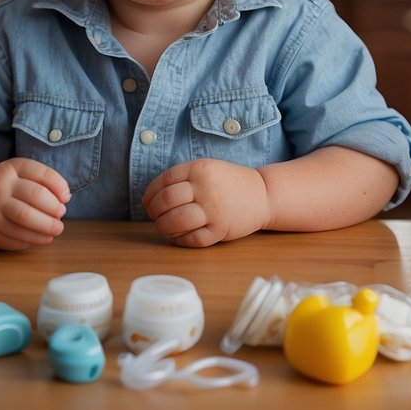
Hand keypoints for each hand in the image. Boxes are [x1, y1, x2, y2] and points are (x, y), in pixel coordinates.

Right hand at [0, 158, 70, 249]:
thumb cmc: (4, 187)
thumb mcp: (18, 173)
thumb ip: (42, 179)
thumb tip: (65, 197)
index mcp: (8, 169)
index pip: (40, 173)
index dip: (59, 186)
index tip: (66, 197)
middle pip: (35, 196)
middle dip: (54, 208)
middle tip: (61, 214)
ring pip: (26, 220)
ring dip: (47, 227)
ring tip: (57, 229)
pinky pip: (15, 238)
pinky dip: (34, 239)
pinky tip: (43, 238)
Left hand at [142, 159, 271, 247]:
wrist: (263, 194)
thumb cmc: (229, 182)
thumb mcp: (208, 168)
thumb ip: (184, 178)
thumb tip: (151, 198)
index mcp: (200, 168)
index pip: (164, 181)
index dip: (150, 194)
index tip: (147, 202)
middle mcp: (206, 187)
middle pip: (166, 201)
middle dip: (153, 211)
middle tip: (154, 216)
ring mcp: (214, 210)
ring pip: (175, 221)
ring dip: (162, 227)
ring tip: (163, 227)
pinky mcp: (220, 230)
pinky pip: (191, 239)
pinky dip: (179, 240)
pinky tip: (176, 237)